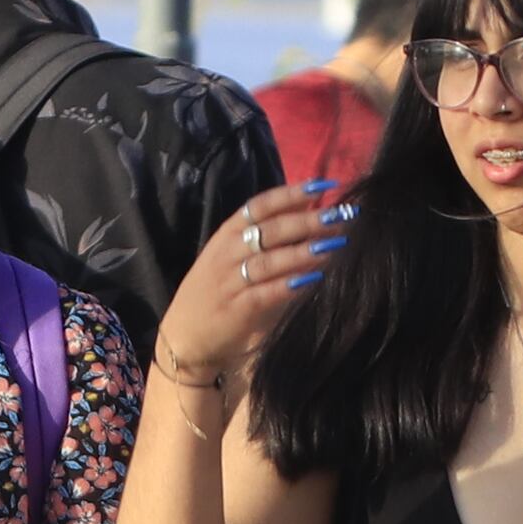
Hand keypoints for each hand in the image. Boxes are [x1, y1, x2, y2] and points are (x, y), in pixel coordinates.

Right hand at [149, 180, 347, 389]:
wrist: (183, 336)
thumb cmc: (214, 291)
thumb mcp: (231, 255)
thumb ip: (266, 233)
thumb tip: (310, 206)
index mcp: (227, 234)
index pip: (260, 206)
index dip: (292, 194)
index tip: (323, 187)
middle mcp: (227, 253)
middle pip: (270, 230)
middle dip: (306, 222)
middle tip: (339, 217)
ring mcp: (229, 281)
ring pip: (269, 260)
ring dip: (303, 252)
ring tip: (334, 246)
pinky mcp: (236, 310)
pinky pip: (266, 294)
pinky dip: (289, 285)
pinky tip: (313, 279)